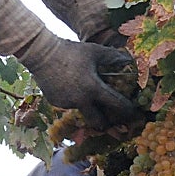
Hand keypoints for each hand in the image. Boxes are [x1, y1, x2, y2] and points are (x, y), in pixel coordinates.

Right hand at [16, 30, 139, 130]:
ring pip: (82, 110)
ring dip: (87, 106)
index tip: (133, 113)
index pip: (115, 104)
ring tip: (86, 93)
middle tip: (112, 121)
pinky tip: (70, 86)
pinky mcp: (55, 102)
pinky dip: (72, 99)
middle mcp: (80, 100)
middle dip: (106, 124)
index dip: (127, 110)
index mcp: (93, 88)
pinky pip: (68, 104)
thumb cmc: (70, 51)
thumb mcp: (94, 51)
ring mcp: (66, 103)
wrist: (41, 54)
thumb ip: (112, 57)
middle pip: (98, 122)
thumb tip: (128, 59)